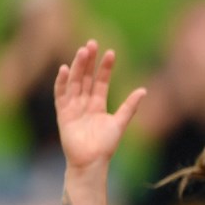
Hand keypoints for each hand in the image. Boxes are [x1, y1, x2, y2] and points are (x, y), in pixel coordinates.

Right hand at [55, 41, 145, 170]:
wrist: (92, 161)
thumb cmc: (106, 145)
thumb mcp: (120, 122)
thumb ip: (130, 106)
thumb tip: (143, 89)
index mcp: (98, 104)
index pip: (101, 81)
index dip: (105, 67)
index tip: (111, 52)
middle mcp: (84, 103)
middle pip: (86, 77)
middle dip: (89, 61)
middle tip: (92, 43)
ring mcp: (72, 107)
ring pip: (74, 82)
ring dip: (77, 66)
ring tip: (82, 51)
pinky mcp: (63, 113)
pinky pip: (61, 95)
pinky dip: (62, 82)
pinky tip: (64, 69)